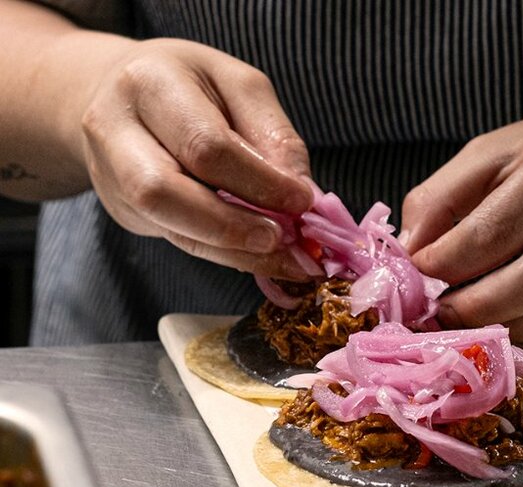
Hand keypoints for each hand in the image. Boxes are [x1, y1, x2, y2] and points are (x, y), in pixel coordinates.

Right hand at [79, 38, 312, 277]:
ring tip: (282, 258)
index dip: (258, 180)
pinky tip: (260, 257)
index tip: (303, 200)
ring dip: (232, 250)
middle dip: (232, 224)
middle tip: (283, 239)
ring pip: (168, 226)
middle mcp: (114, 129)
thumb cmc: (191, 85)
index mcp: (149, 84)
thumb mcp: (239, 86)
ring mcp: (111, 175)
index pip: (204, 144)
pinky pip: (178, 238)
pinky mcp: (124, 209)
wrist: (120, 93)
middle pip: (162, 190)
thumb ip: (272, 134)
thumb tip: (301, 191)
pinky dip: (225, 253)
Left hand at [401, 111, 522, 346]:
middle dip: (474, 307)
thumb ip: (445, 195)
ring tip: (468, 320)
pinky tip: (507, 323)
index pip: (496, 229)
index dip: (446, 261)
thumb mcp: (500, 151)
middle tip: (440, 311)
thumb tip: (407, 251)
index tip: (418, 272)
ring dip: (502, 329)